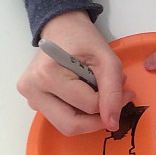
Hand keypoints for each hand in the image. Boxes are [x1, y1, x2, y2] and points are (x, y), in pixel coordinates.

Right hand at [17, 11, 132, 135]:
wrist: (62, 28)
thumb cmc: (84, 40)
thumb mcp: (107, 60)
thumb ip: (112, 92)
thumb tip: (113, 124)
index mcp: (47, 74)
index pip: (88, 105)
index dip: (112, 103)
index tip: (126, 92)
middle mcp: (32, 89)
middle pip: (71, 125)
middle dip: (97, 119)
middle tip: (112, 105)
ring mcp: (30, 97)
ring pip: (66, 126)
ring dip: (88, 117)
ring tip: (97, 96)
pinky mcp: (33, 102)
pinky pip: (60, 119)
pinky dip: (78, 113)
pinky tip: (83, 95)